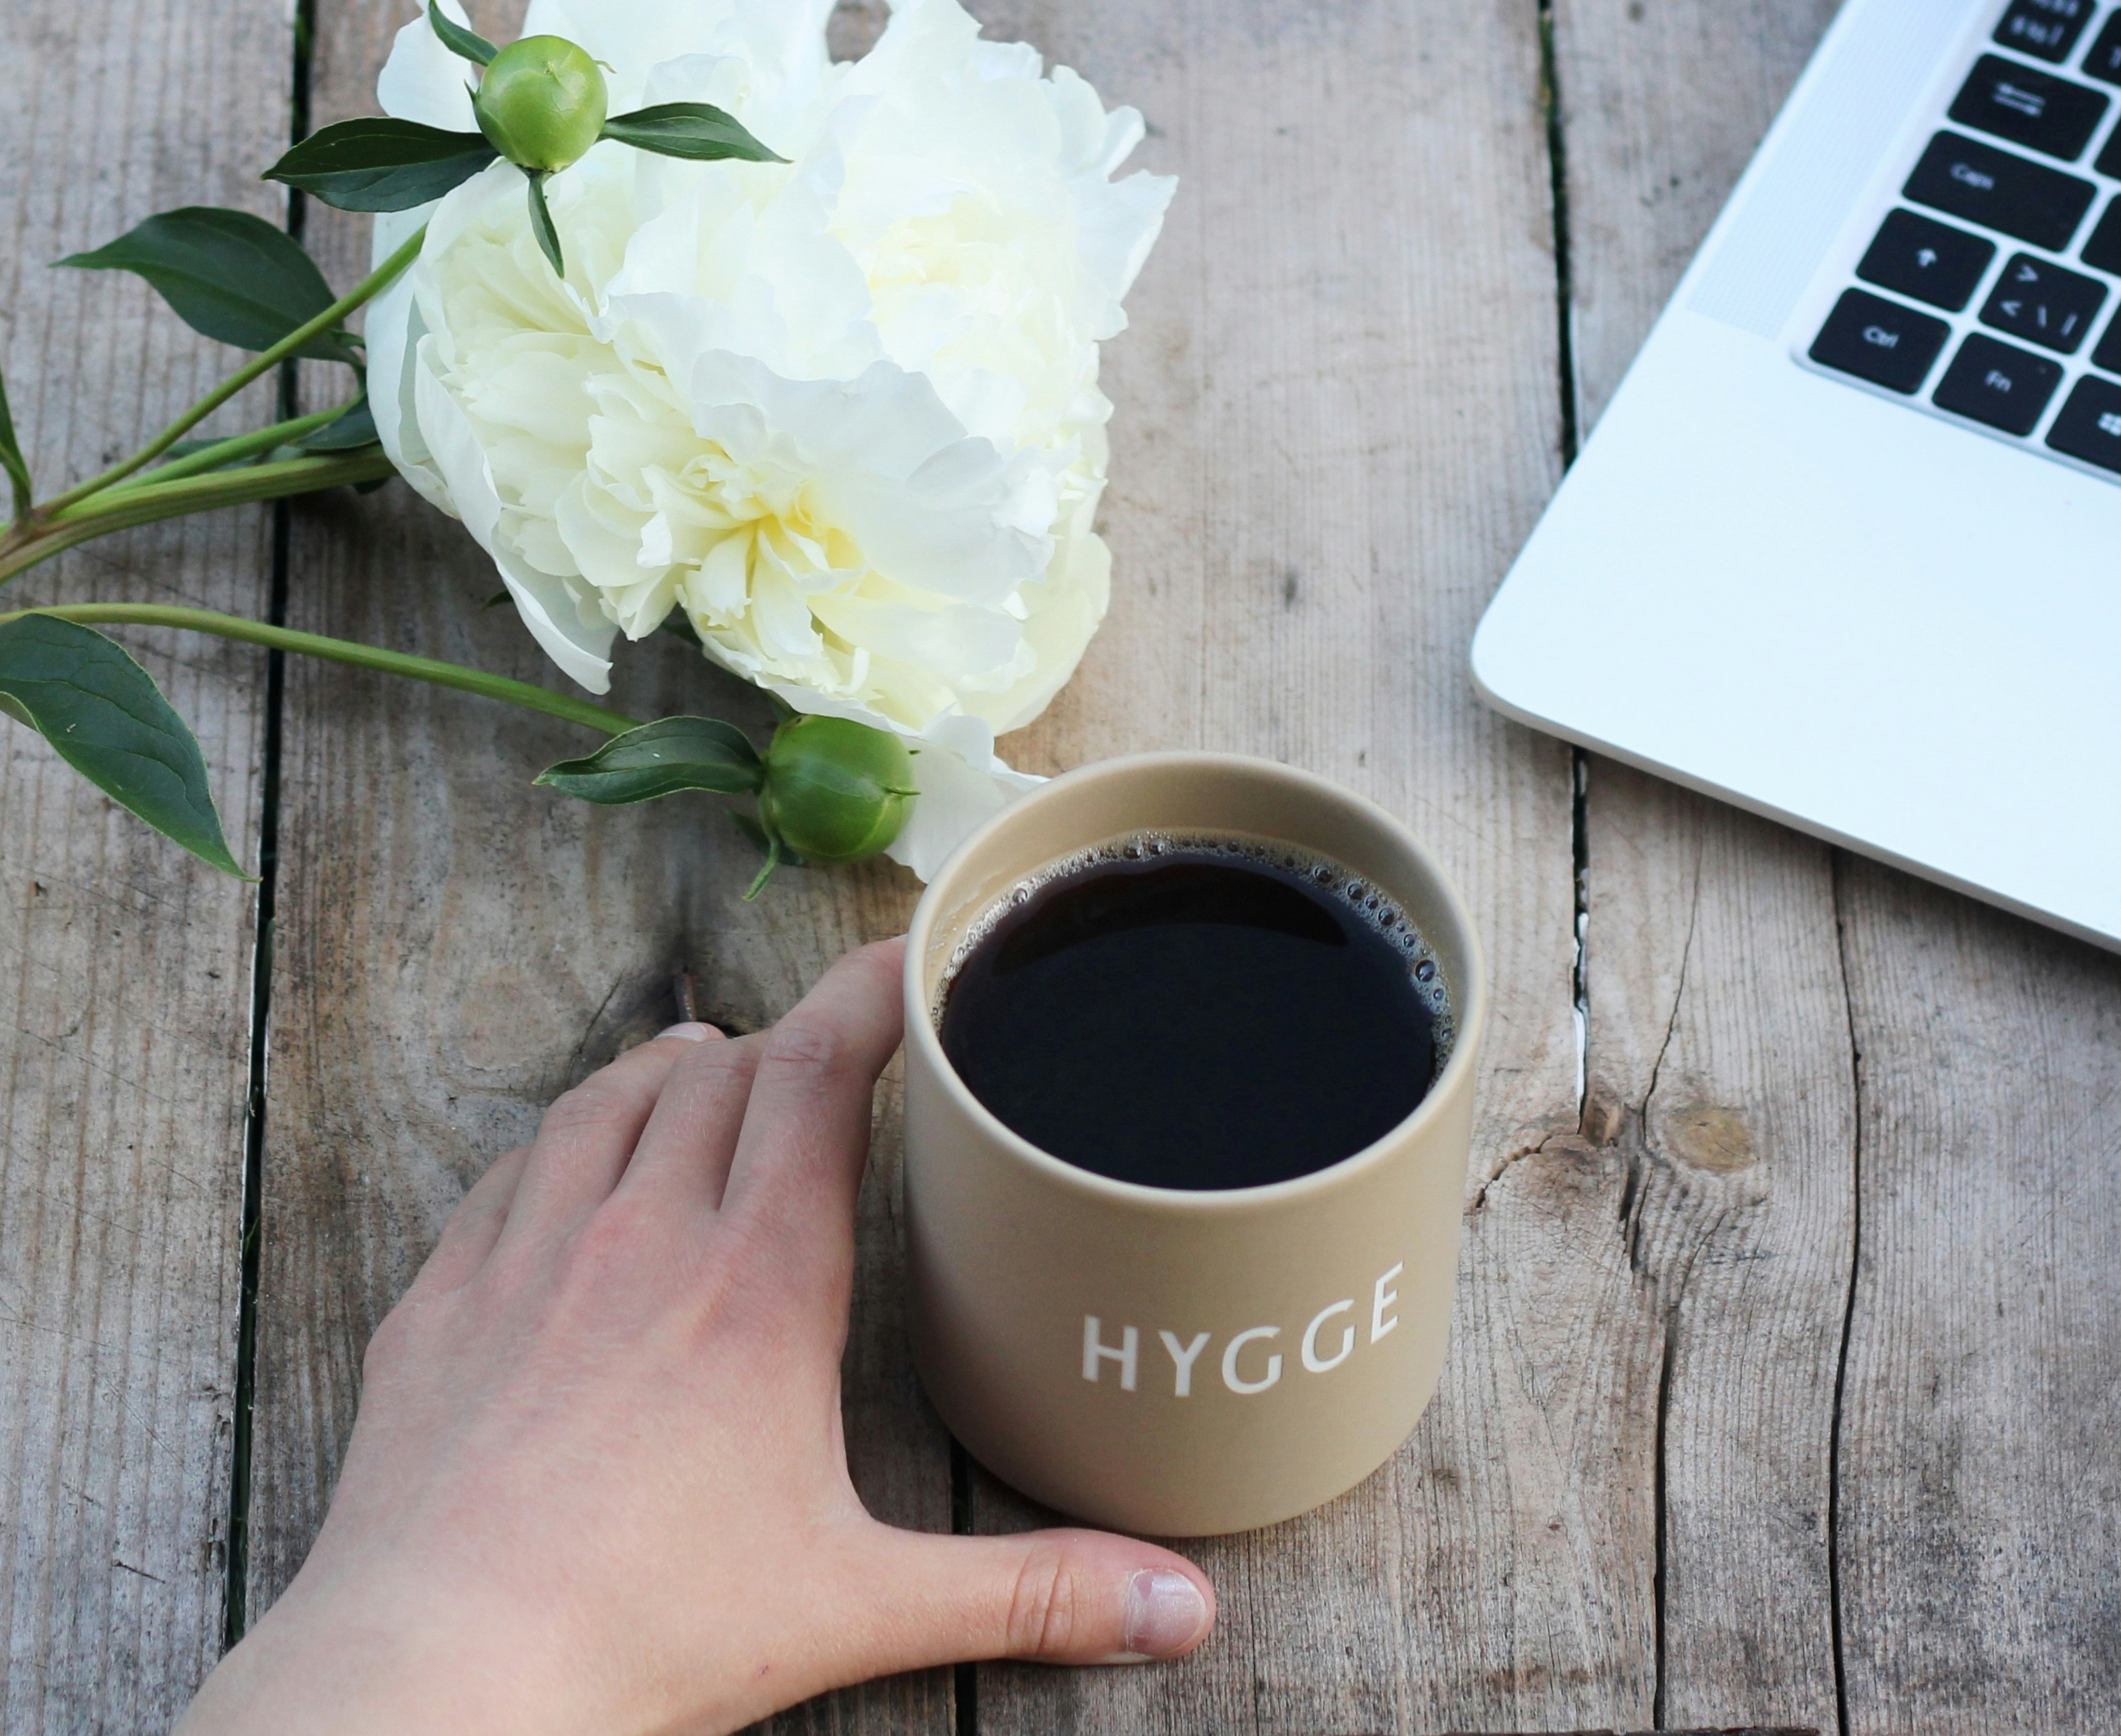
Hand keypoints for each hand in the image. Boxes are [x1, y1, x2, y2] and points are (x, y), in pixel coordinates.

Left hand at [179, 938, 1214, 1735]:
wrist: (437, 1676)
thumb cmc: (642, 1634)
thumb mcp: (861, 1605)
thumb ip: (1033, 1590)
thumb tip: (1181, 1607)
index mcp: (760, 1283)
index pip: (821, 1072)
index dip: (870, 994)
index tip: (910, 958)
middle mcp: (642, 1239)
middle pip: (724, 1073)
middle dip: (788, 1041)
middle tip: (834, 1045)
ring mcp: (528, 1260)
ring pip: (609, 1102)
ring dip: (672, 1072)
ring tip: (711, 1066)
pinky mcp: (440, 1304)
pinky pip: (508, 1174)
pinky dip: (560, 1143)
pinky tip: (573, 1164)